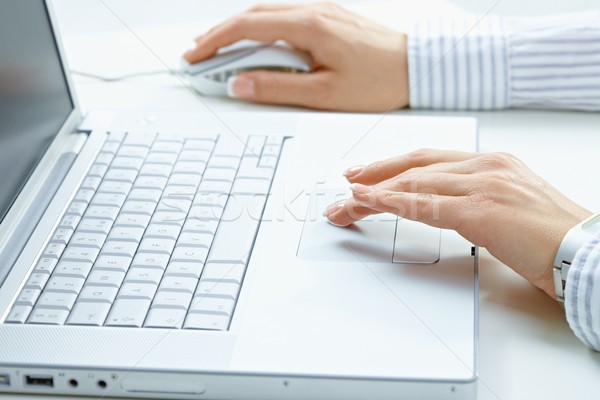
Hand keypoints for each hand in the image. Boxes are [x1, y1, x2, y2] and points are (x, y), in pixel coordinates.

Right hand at [183, 2, 408, 111]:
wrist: (415, 67)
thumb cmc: (378, 81)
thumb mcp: (324, 94)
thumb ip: (277, 88)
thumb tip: (239, 84)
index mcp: (309, 26)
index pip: (246, 26)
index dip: (215, 42)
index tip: (195, 57)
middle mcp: (313, 9)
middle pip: (252, 14)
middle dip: (220, 34)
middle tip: (198, 54)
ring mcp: (322, 9)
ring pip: (267, 12)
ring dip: (240, 29)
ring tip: (220, 50)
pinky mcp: (329, 16)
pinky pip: (285, 16)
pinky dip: (262, 28)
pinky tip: (257, 43)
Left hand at [324, 150, 591, 297]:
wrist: (587, 252)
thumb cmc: (551, 237)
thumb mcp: (508, 207)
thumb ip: (472, 200)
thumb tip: (437, 208)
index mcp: (493, 163)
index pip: (430, 160)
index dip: (394, 166)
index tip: (369, 174)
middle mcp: (485, 166)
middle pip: (415, 165)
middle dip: (376, 174)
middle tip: (348, 183)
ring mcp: (483, 185)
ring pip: (413, 183)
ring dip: (373, 193)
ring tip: (347, 202)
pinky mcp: (480, 210)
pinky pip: (424, 205)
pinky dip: (390, 202)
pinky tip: (368, 202)